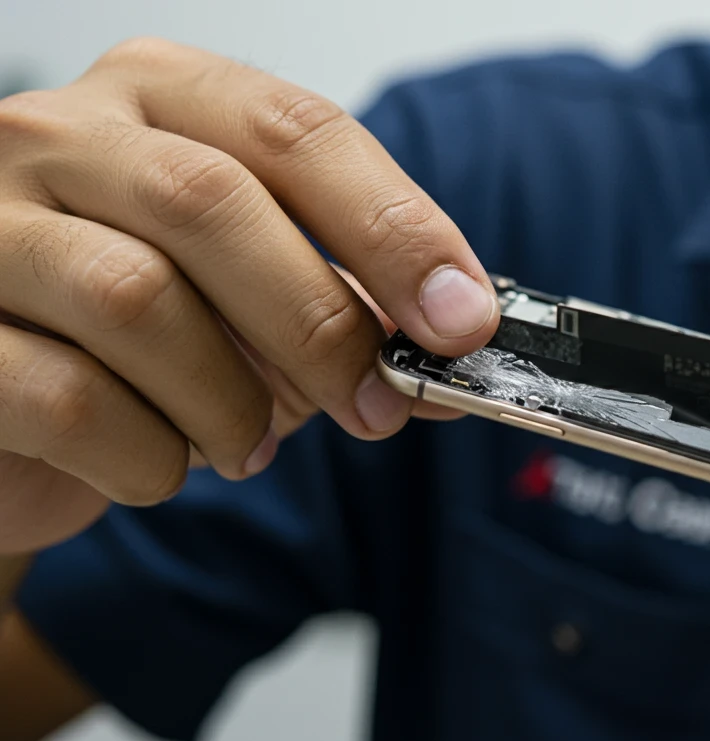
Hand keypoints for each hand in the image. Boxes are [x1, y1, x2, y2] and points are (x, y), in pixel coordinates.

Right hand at [0, 38, 497, 554]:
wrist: (8, 405)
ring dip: (229, 398)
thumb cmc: (141, 342)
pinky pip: (66, 397)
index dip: (395, 228)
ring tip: (244, 441)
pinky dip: (146, 455)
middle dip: (320, 323)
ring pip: (136, 297)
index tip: (462, 318)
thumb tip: (460, 346)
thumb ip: (352, 312)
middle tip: (376, 406)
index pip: (296, 132)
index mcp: (160, 101)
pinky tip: (158, 466)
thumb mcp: (259, 309)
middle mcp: (58, 135)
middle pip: (213, 202)